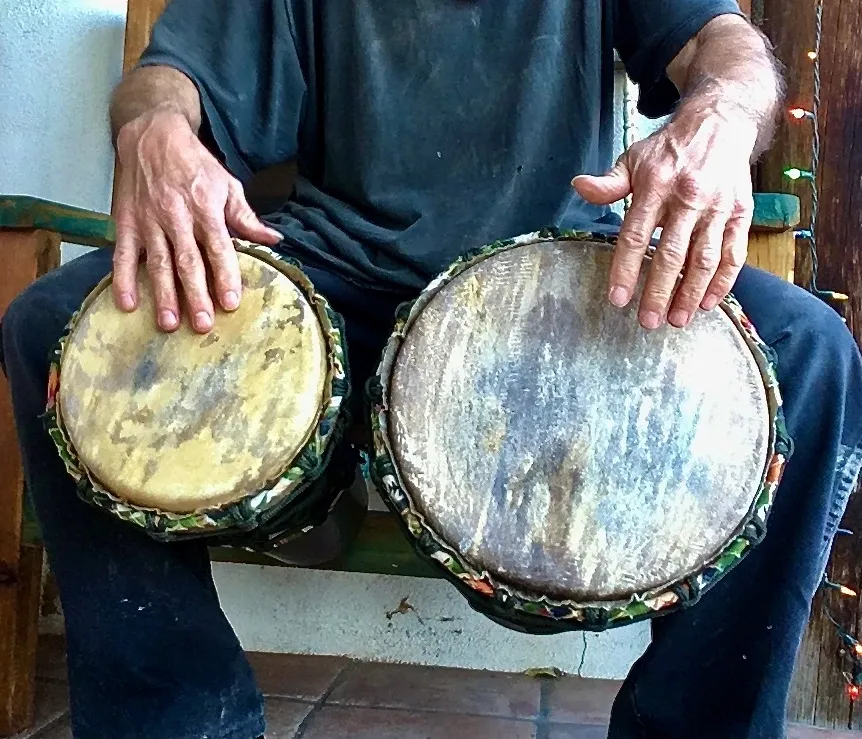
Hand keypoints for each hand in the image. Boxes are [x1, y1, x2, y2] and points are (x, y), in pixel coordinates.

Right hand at [112, 110, 282, 333]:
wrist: (151, 134)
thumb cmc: (194, 163)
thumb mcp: (227, 184)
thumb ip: (246, 217)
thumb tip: (273, 240)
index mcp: (205, 208)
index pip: (218, 248)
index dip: (225, 276)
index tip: (230, 303)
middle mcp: (176, 216)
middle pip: (187, 261)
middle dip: (195, 295)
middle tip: (203, 325)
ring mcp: (148, 221)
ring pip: (157, 263)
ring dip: (163, 295)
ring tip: (170, 323)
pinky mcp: (126, 223)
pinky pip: (123, 255)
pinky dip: (123, 280)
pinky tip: (127, 304)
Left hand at [572, 112, 754, 329]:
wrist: (720, 123)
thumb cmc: (669, 149)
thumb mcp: (633, 159)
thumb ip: (609, 183)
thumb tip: (579, 186)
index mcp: (655, 187)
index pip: (635, 236)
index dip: (626, 270)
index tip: (618, 298)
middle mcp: (687, 199)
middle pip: (671, 255)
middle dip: (659, 293)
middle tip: (648, 321)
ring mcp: (717, 208)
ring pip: (704, 259)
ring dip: (690, 294)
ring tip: (677, 320)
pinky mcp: (740, 213)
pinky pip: (733, 254)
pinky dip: (722, 282)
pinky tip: (707, 303)